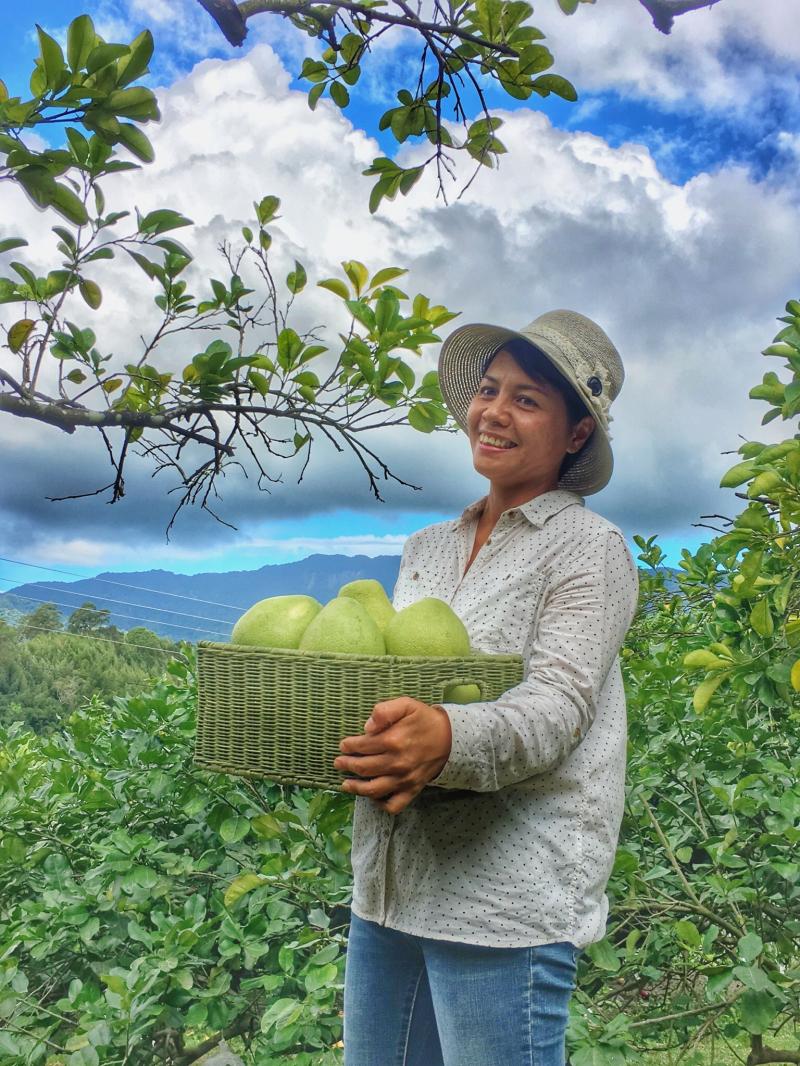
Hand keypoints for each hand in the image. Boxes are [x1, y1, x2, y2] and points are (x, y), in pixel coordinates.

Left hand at [333, 697, 451, 815]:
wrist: (449, 738)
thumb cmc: (424, 719)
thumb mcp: (406, 705)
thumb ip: (385, 711)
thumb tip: (366, 727)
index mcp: (393, 740)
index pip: (363, 746)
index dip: (349, 746)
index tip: (343, 745)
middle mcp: (397, 763)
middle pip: (364, 768)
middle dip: (347, 765)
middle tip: (338, 762)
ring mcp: (404, 779)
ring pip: (374, 789)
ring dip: (356, 788)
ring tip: (345, 784)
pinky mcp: (412, 790)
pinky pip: (394, 805)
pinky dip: (381, 804)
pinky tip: (372, 797)